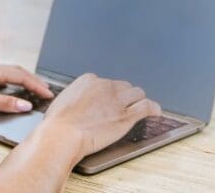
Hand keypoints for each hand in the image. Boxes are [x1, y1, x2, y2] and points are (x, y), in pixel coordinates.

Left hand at [0, 64, 53, 115]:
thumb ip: (2, 103)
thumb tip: (24, 104)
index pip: (20, 75)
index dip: (36, 84)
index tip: (48, 94)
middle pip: (17, 71)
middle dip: (33, 80)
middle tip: (46, 92)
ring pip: (9, 72)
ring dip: (24, 80)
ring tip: (35, 90)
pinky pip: (1, 76)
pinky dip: (13, 82)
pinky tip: (13, 89)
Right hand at [42, 73, 161, 162]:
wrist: (62, 135)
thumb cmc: (58, 124)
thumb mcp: (63, 101)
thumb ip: (76, 98)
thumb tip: (78, 103)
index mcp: (89, 80)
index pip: (106, 82)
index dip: (109, 93)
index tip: (108, 101)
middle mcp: (105, 86)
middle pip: (123, 86)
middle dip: (124, 96)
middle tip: (123, 106)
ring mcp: (117, 100)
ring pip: (137, 93)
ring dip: (138, 100)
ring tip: (140, 107)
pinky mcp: (126, 116)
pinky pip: (147, 107)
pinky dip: (154, 108)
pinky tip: (156, 112)